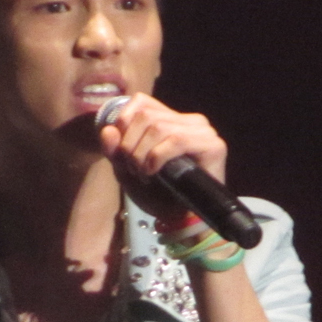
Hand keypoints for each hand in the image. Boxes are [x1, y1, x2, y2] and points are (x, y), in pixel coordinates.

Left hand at [96, 93, 227, 219]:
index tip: (122, 150)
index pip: (141, 101)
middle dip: (130, 144)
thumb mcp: (128, 170)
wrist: (182, 220)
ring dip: (142, 154)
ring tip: (143, 174)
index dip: (123, 122)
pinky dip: (157, 157)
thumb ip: (115, 150)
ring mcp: (203, 131)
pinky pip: (176, 140)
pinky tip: (153, 172)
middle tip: (133, 169)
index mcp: (171, 119)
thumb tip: (108, 130)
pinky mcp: (213, 145)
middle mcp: (189, 120)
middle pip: (146, 115)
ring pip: (158, 127)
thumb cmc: (158, 194)